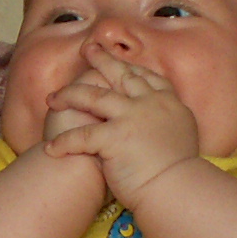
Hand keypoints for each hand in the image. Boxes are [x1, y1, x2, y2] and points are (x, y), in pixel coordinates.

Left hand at [42, 47, 201, 203]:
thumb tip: (164, 120)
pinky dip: (64, 143)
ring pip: (93, 97)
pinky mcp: (115, 137)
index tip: (119, 62)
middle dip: (102, 60)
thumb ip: (170, 121)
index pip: (147, 77)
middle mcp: (150, 103)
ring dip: (69, 95)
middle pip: (121, 75)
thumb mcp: (184, 134)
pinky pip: (82, 136)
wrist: (178, 188)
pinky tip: (52, 148)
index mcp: (168, 103)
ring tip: (52, 99)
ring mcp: (131, 117)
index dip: (131, 67)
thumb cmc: (181, 172)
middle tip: (88, 49)